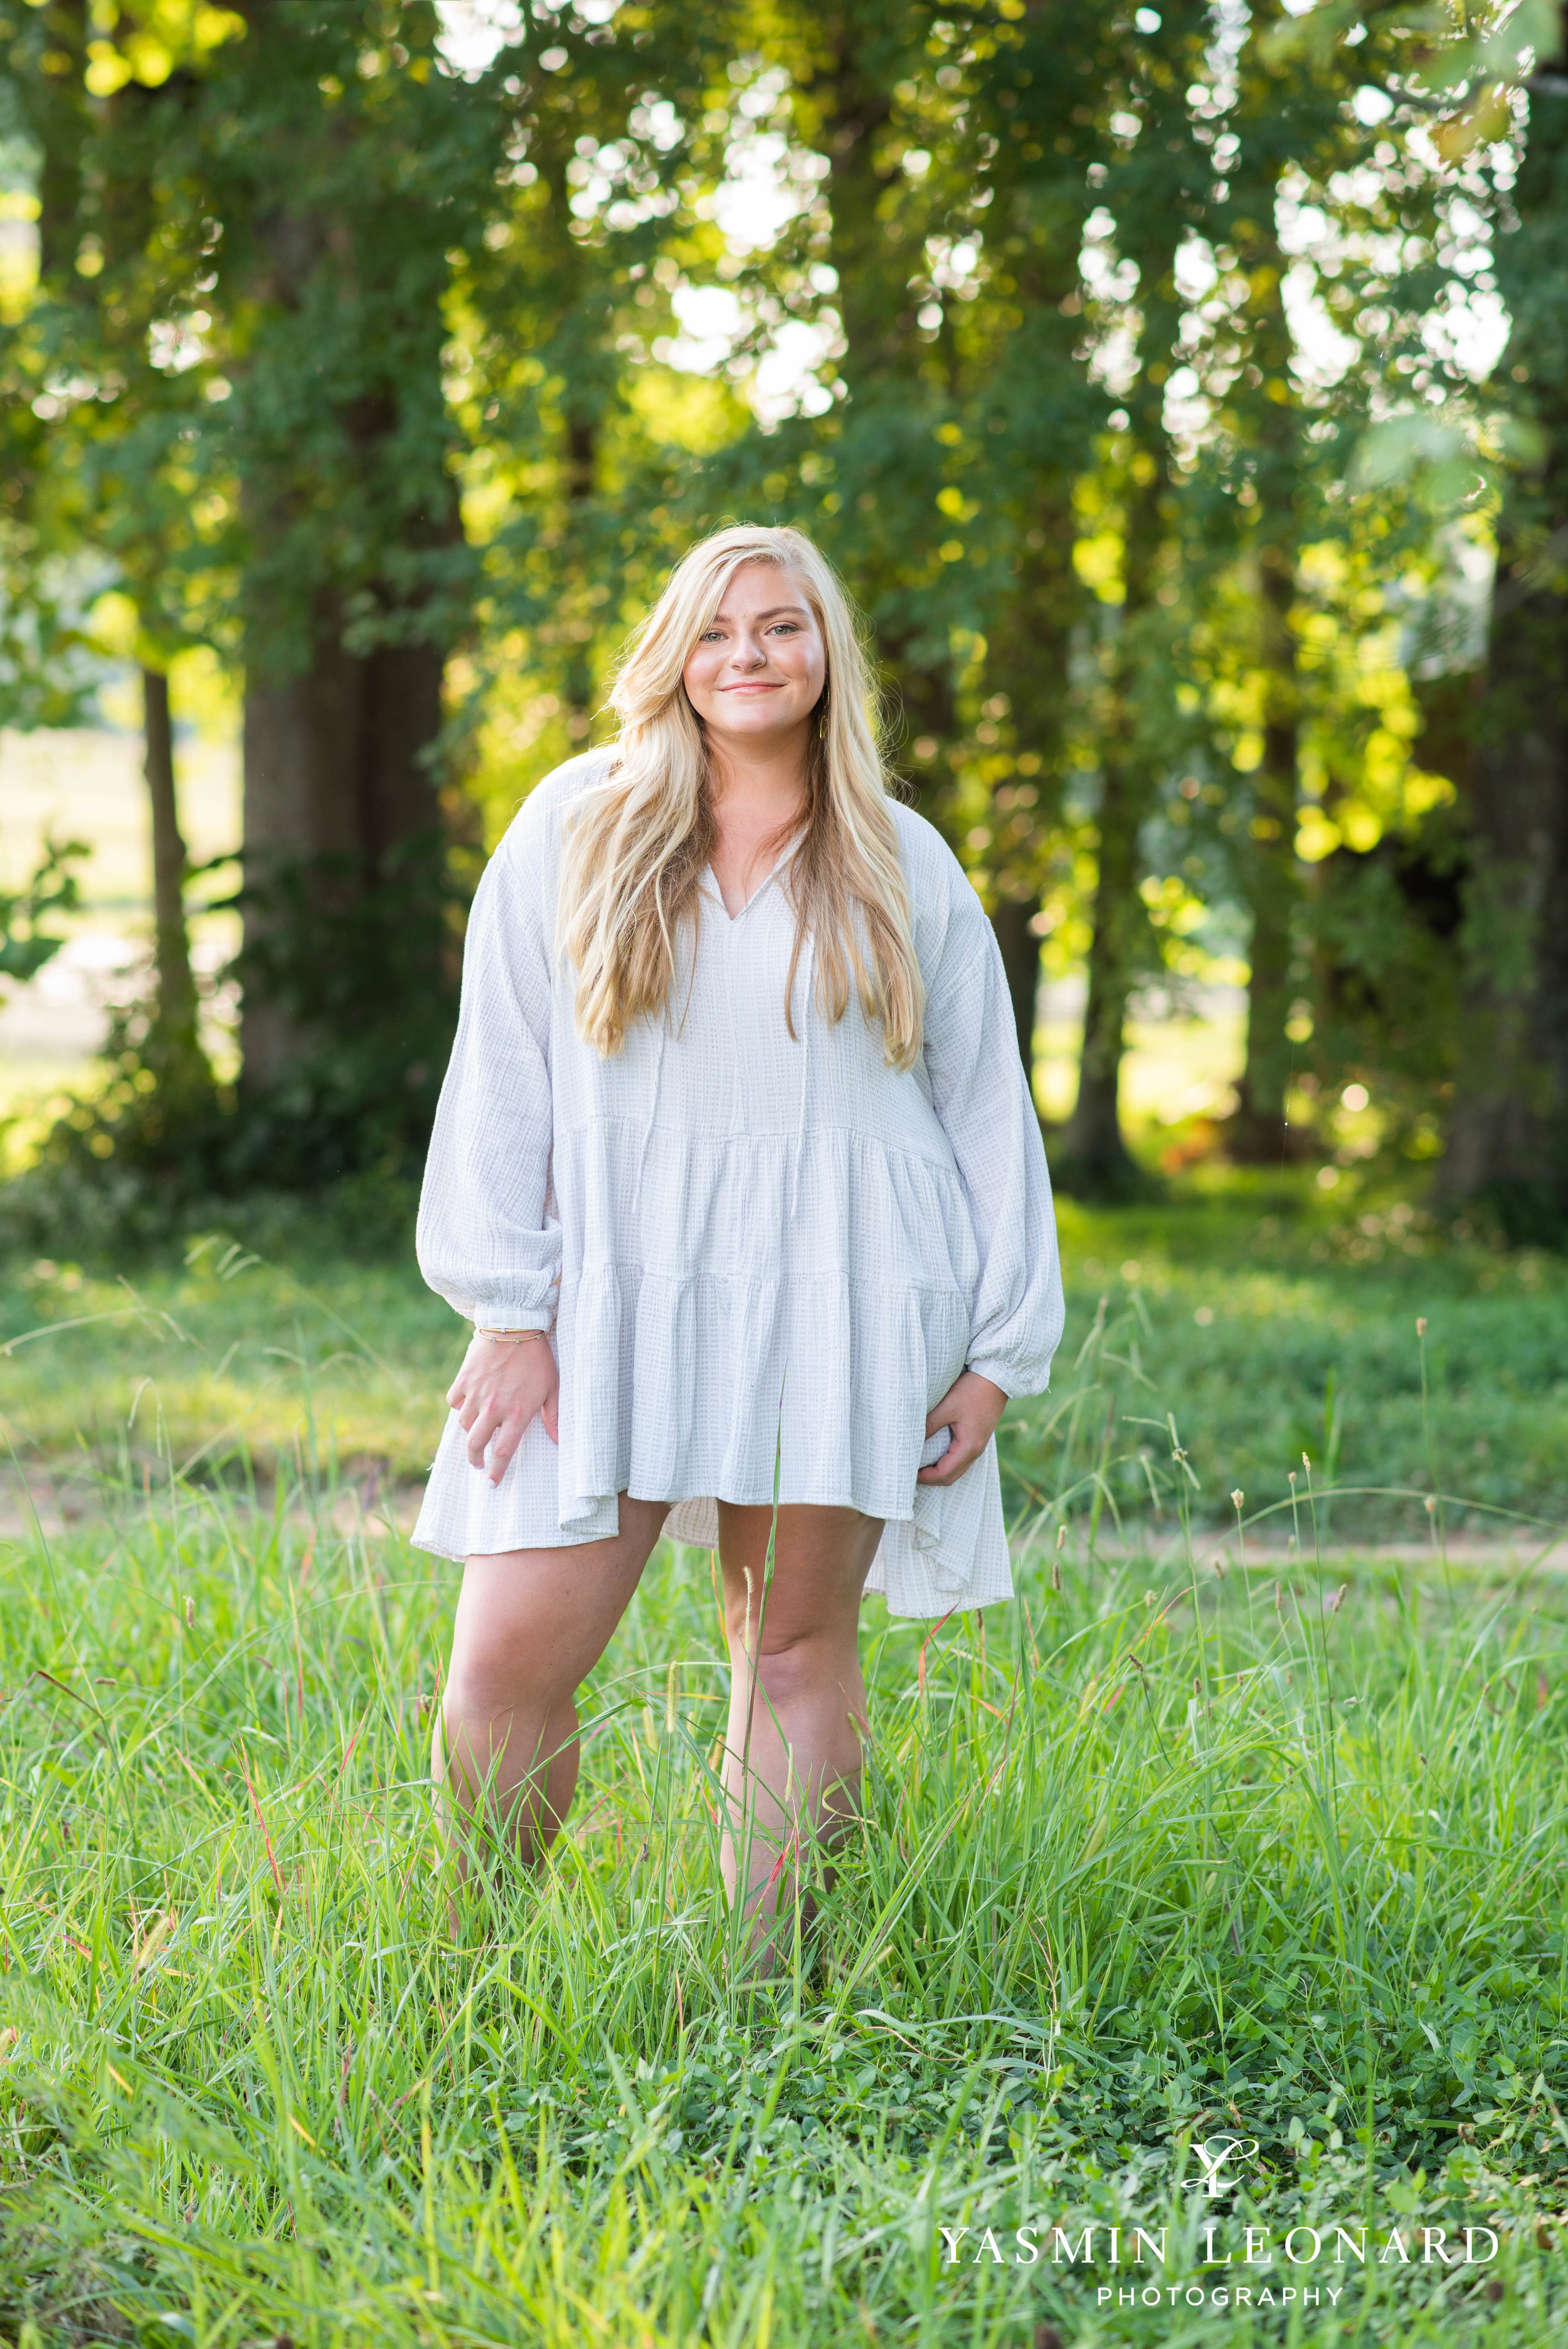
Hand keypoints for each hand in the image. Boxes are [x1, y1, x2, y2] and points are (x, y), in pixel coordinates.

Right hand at [446, 1335, 558, 1485]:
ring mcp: (476, 1394)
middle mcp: (494, 1408)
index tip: (493, 1483)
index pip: (503, 1452)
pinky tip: (467, 1405)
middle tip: (478, 1464)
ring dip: (469, 1433)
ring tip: (475, 1434)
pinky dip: (459, 1406)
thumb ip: (554, 1416)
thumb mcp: (552, 1387)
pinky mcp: (464, 1379)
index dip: (496, 1472)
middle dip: (475, 1460)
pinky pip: (454, 1401)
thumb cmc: (538, 1358)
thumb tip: (559, 1441)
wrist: (515, 1325)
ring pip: (464, 1425)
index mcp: (517, 1413)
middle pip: (476, 1445)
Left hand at [917, 1368, 1006, 1486]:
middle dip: (931, 1479)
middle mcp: (976, 1450)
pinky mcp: (978, 1438)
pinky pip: (961, 1460)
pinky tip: (935, 1456)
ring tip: (921, 1467)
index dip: (926, 1477)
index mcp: (969, 1446)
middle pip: (952, 1477)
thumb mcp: (948, 1406)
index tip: (909, 1473)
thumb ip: (929, 1424)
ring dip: (939, 1472)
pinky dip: (947, 1464)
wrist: (997, 1377)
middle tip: (911, 1474)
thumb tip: (911, 1439)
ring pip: (957, 1470)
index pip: (944, 1472)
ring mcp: (978, 1445)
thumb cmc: (973, 1390)